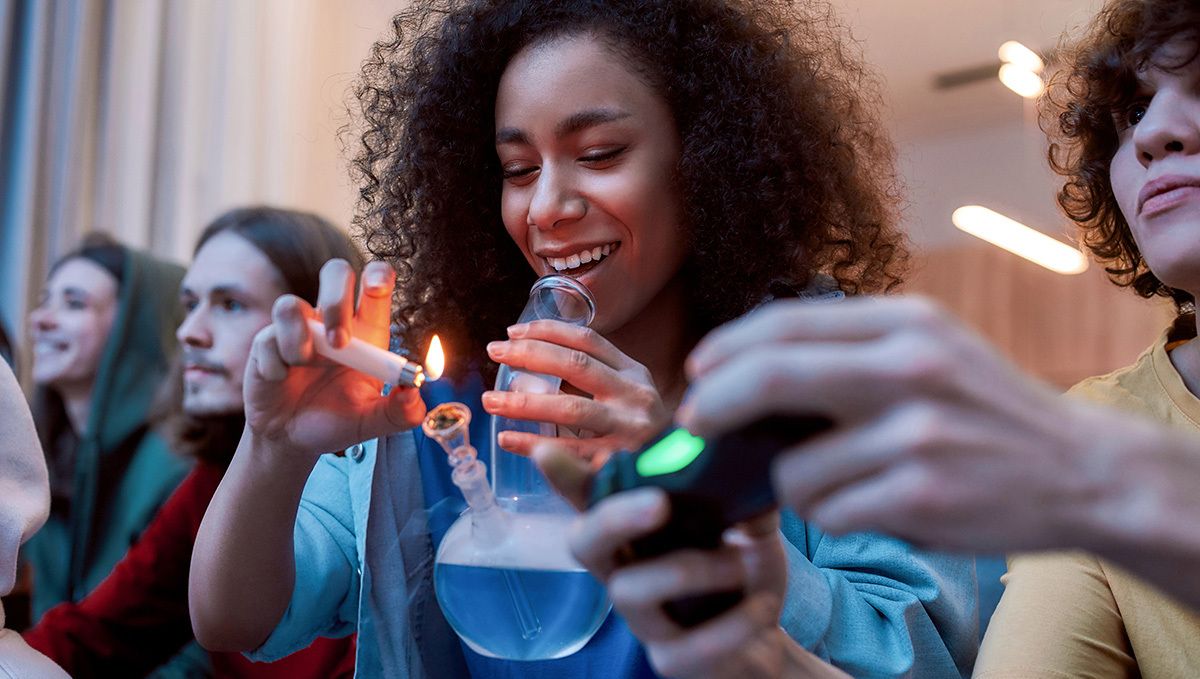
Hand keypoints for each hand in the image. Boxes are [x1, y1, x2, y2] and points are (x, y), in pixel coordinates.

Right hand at [243, 259, 425, 458]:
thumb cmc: (336, 421)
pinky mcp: (267, 343)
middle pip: (335, 272)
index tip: (374, 289)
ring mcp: (297, 329)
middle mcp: (331, 321)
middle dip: (336, 300)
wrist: (293, 441)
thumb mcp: (373, 422)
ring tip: (303, 366)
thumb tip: (414, 395)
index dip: (377, 275)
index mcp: (366, 331)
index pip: (376, 284)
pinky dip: (276, 365)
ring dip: (299, 339)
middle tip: (340, 342)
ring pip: (291, 304)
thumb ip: (400, 413)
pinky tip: (281, 380)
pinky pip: (267, 339)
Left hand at [483, 321, 668, 459]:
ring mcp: (632, 430)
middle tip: (494, 353)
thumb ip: (592, 383)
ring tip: (491, 401)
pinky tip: (507, 439)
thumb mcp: (625, 402)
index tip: (512, 332)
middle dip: (529, 355)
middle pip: (576, 365)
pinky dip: (533, 443)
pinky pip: (568, 451)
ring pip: (571, 407)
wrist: (676, 490)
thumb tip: (532, 364)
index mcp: (635, 375)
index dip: (547, 331)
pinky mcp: (621, 465)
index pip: (588, 340)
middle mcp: (637, 396)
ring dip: (524, 402)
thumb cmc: (640, 444)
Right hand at [534, 443, 790, 678]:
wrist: (766, 644)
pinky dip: (733, 622)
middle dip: (612, 518)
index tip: (546, 451)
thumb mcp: (749, 531)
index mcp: (638, 534)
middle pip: (584, 544)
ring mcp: (644, 621)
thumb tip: (739, 465)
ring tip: (745, 560)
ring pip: (628, 591)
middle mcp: (626, 573)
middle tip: (657, 503)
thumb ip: (742, 500)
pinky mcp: (671, 661)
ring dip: (692, 568)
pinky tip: (763, 606)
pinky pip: (687, 646)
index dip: (564, 479)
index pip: (590, 501)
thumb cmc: (743, 578)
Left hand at [679, 296, 1104, 553]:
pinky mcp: (920, 495)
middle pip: (769, 376)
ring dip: (797, 488)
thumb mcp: (931, 349)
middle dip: (714, 405)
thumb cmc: (987, 412)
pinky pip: (830, 514)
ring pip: (794, 469)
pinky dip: (835, 518)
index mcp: (905, 322)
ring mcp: (915, 433)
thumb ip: (850, 349)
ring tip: (846, 486)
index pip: (785, 323)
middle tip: (693, 424)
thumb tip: (744, 372)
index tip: (697, 372)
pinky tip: (876, 508)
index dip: (726, 349)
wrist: (1084, 472)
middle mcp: (909, 367)